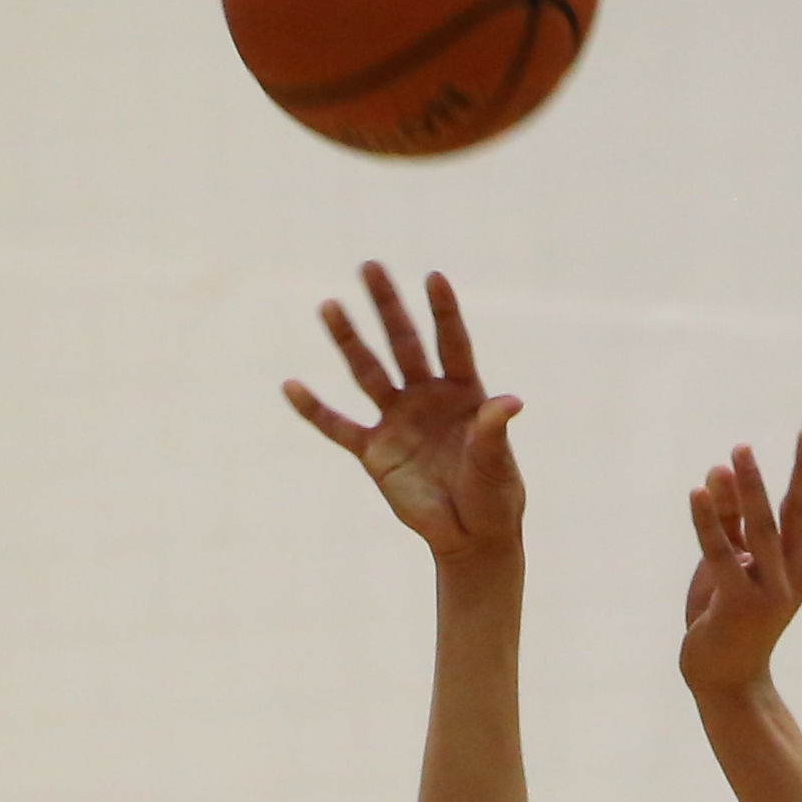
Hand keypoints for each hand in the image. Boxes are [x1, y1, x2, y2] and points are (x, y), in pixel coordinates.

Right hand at [284, 264, 523, 561]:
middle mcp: (427, 397)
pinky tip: (291, 386)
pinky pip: (338, 427)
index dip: (443, 312)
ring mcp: (398, 421)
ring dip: (349, 341)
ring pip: (369, 373)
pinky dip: (315, 410)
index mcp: (464, 393)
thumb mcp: (497, 463)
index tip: (433, 277)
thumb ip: (494, 430)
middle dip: (388, 307)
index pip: (452, 344)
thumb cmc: (494, 494)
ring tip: (329, 305)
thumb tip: (509, 402)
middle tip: (370, 266)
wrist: (471, 535)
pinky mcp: (374, 452)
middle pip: (404, 344)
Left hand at [677, 421, 801, 694]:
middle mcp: (794, 575)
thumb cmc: (730, 615)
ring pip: (762, 531)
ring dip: (750, 487)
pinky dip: (707, 522)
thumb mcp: (732, 560)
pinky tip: (697, 490)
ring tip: (740, 449)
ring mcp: (770, 592)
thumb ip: (729, 518)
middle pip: (801, 512)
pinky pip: (721, 556)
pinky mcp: (738, 606)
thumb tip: (718, 467)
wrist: (726, 679)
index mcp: (801, 562)